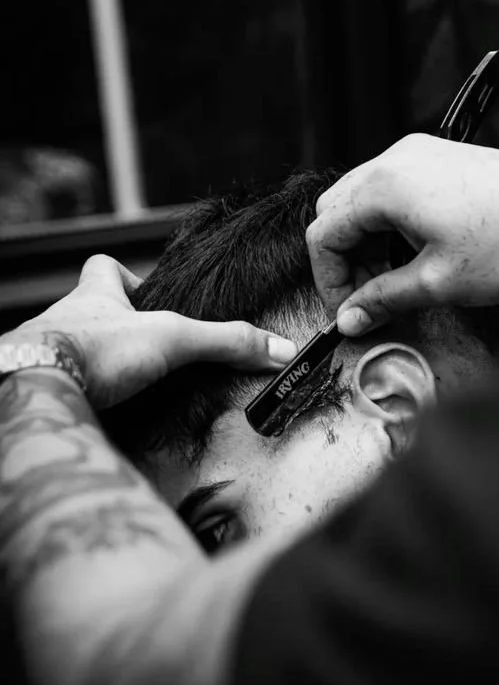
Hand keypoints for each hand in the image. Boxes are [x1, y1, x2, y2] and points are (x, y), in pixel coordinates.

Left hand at [5, 254, 296, 407]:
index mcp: (94, 297)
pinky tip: (96, 416)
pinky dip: (77, 399)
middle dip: (112, 329)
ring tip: (123, 389)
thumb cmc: (94, 351)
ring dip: (94, 366)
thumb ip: (225, 342)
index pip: (103, 268)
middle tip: (143, 352)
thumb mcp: (173, 339)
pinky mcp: (35, 389)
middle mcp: (62, 321)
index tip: (147, 297)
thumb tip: (278, 347)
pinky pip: (58, 387)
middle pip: (86, 312)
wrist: (34, 389)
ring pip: (69, 350)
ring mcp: (43, 354)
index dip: (125, 277)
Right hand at [307, 134, 498, 335]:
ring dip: (367, 241)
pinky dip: (391, 223)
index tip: (348, 313)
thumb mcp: (440, 282)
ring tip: (396, 280)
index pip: (324, 234)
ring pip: (364, 199)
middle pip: (338, 210)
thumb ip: (384, 299)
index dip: (329, 280)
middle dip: (344, 259)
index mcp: (383, 186)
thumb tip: (348, 320)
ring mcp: (419, 153)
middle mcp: (394, 159)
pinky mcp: (443, 157)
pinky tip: (416, 252)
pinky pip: (395, 188)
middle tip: (368, 298)